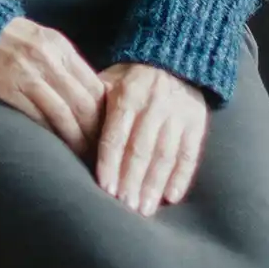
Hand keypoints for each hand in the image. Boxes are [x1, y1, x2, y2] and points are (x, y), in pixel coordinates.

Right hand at [0, 17, 105, 158]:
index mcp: (59, 46)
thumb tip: (94, 100)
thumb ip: (67, 66)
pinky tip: (56, 149)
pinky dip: (50, 137)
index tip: (108, 133)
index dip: (105, 115)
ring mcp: (25, 75)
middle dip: (95, 133)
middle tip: (100, 153)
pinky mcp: (5, 89)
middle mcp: (46, 59)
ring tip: (82, 157)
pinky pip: (36, 119)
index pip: (94, 86)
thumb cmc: (12, 40)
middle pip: (83, 104)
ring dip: (76, 141)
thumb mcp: (44, 41)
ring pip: (63, 116)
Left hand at [93, 62, 207, 215]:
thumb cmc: (131, 78)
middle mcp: (155, 103)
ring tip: (144, 209)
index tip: (105, 187)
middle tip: (125, 206)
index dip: (110, 162)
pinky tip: (171, 197)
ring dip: (155, 184)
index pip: (116, 133)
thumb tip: (71, 134)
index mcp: (128, 93)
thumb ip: (93, 105)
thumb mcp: (110, 81)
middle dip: (132, 180)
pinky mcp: (197, 122)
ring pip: (166, 154)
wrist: (174, 58)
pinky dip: (182, 176)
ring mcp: (179, 113)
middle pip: (141, 148)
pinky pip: (190, 153)